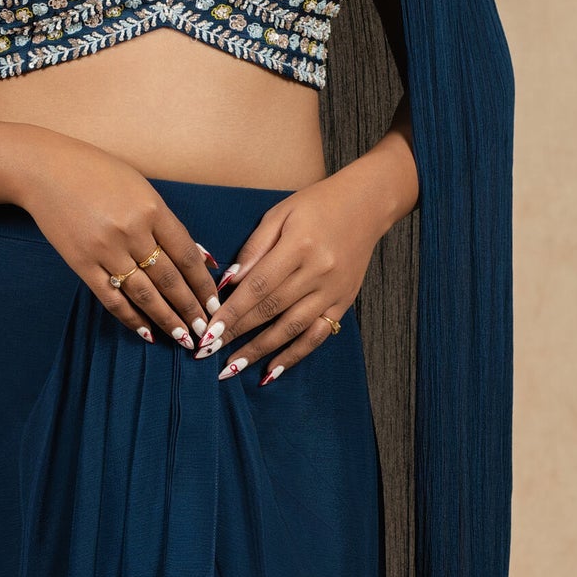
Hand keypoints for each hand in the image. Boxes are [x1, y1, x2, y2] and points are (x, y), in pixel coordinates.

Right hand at [11, 133, 222, 348]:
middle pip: (169, 279)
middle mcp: (131, 231)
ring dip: (166, 319)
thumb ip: (167, 223)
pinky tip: (146, 332)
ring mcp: (105, 250)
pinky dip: (130, 318)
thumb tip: (199, 257)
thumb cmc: (97, 173)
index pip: (186, 255)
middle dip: (190, 308)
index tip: (216, 302)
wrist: (44, 169)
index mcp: (151, 209)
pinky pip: (111, 298)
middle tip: (205, 330)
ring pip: (144, 294)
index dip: (203, 283)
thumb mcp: (140, 188)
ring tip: (183, 338)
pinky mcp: (82, 263)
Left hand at [195, 141, 417, 382]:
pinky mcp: (343, 303)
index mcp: (298, 246)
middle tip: (208, 353)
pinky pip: (317, 335)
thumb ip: (254, 248)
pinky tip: (272, 371)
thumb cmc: (317, 205)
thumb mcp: (280, 214)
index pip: (257, 286)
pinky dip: (295, 355)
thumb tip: (229, 282)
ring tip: (231, 368)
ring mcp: (333, 291)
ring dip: (260, 351)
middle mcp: (317, 272)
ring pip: (291, 329)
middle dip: (236, 334)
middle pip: (270, 310)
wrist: (367, 205)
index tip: (209, 332)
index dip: (231, 312)